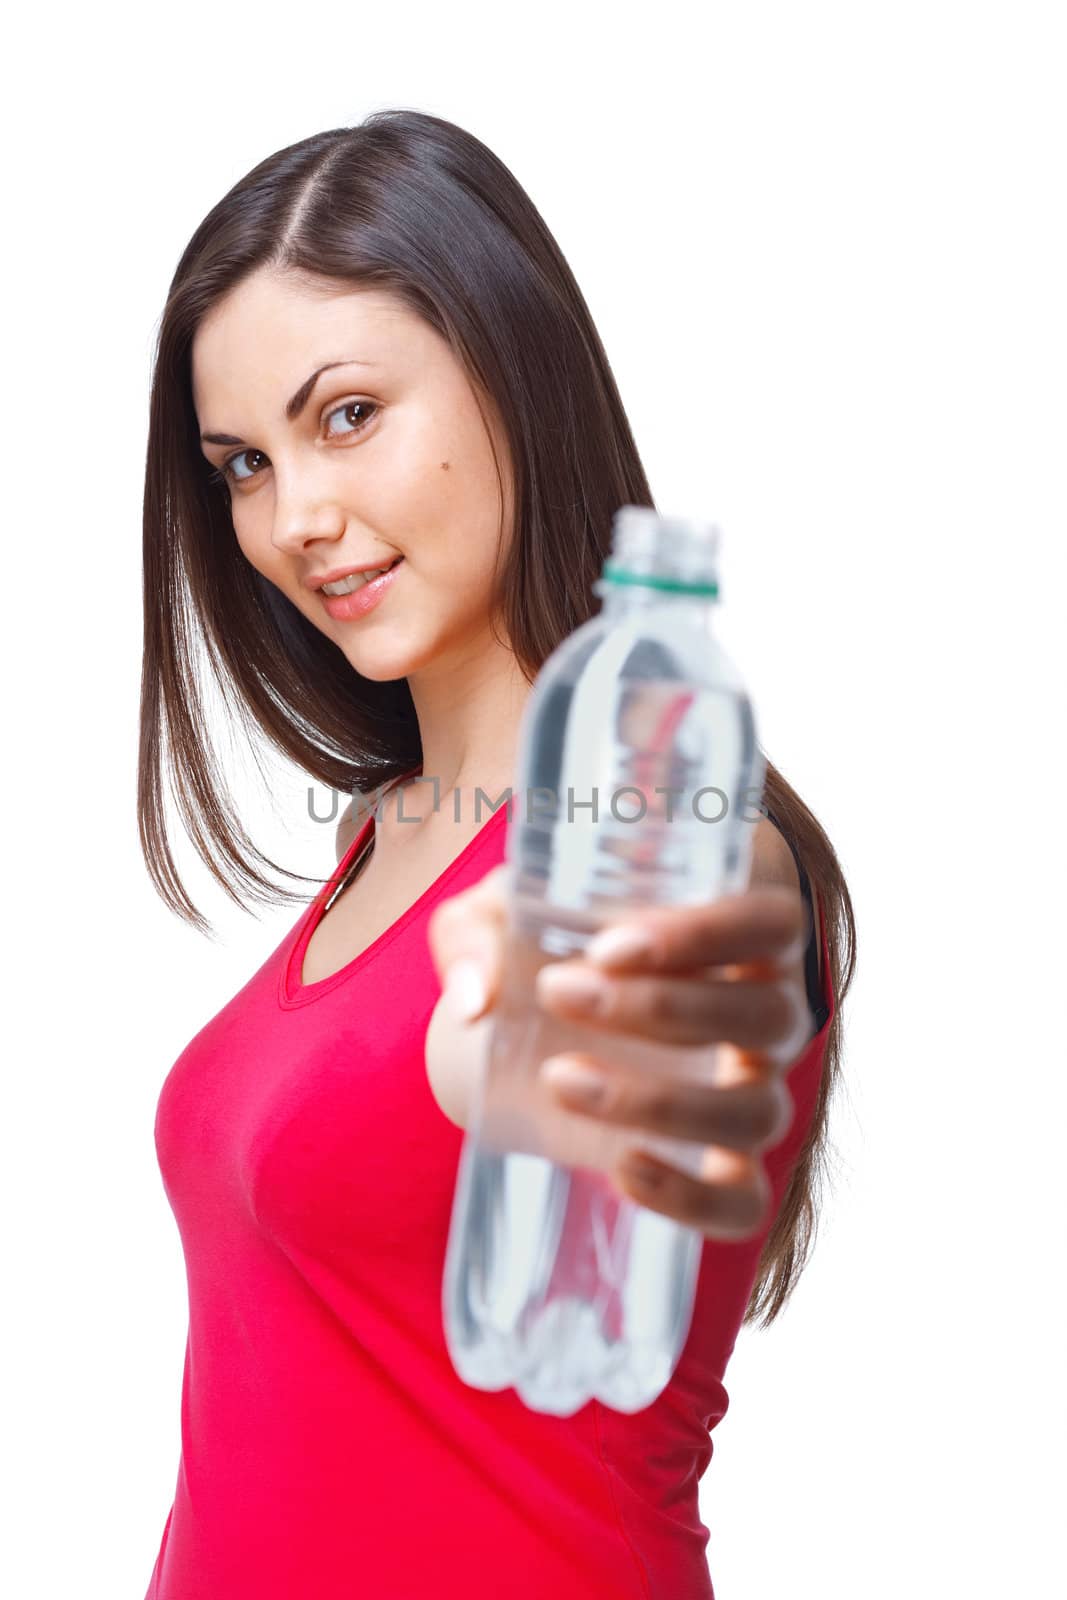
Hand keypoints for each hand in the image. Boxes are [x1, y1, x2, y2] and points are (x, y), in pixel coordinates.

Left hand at [426, 865, 812, 1240]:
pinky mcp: (729, 1166)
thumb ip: (479, 932)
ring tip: (561, 1081)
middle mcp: (772, 1010)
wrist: (566, 1010)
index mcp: (746, 930)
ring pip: (757, 1111)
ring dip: (664, 1103)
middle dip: (663, 1010)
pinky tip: (623, 1168)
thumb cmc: (560, 937)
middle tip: (558, 993)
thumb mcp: (514, 910)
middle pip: (768, 1016)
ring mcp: (758, 1093)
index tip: (607, 948)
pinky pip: (742, 1202)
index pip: (770, 924)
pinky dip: (694, 1198)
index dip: (705, 935)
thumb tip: (476, 997)